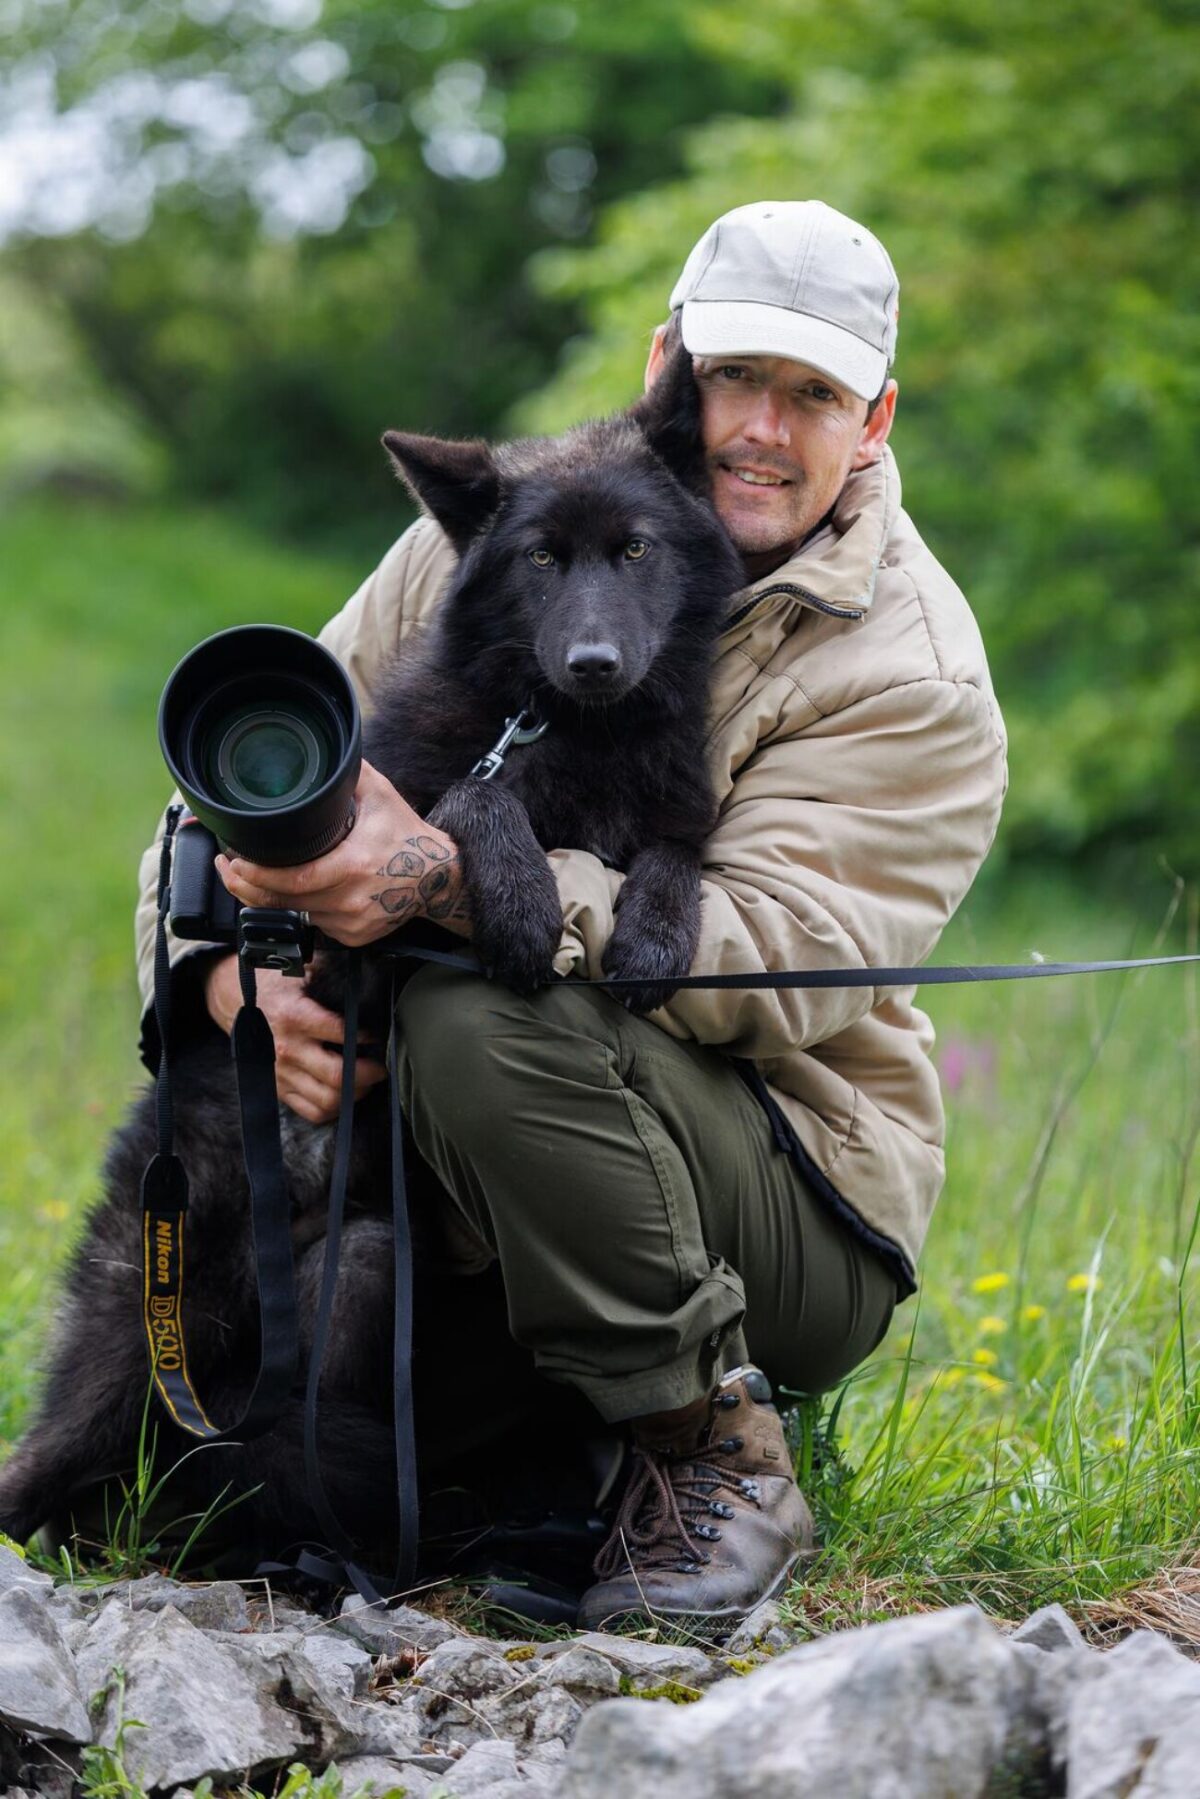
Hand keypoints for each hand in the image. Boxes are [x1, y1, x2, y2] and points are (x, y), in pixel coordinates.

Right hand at [204, 954, 385, 1124]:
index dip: (369, 1037)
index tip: (379, 1034)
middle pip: (337, 1075)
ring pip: (327, 1099)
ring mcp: (281, 1073)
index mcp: (294, 1016)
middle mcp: (287, 1049)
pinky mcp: (277, 1088)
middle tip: (382, 1065)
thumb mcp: (298, 968)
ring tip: (368, 1080)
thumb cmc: (272, 981)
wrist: (231, 998)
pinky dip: (334, 1108)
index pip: (342, 1034)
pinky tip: (346, 1093)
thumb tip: (365, 976)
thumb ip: (330, 973)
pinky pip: (311, 1111)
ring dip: (355, 1093)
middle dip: (369, 1073)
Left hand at [214, 760, 472, 947]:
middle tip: (228, 867)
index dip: (258, 876)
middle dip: (248, 887)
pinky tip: (294, 892)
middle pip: (285, 903)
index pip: (295, 880)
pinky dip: (302, 908)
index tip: (236, 861)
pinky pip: (316, 925)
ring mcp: (354, 922)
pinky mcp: (357, 936)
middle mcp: (353, 899)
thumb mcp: (379, 794)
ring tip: (250, 877)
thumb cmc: (406, 833)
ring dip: (270, 899)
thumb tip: (321, 748)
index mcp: (355, 865)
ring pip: (297, 915)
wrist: (439, 876)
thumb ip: (348, 774)